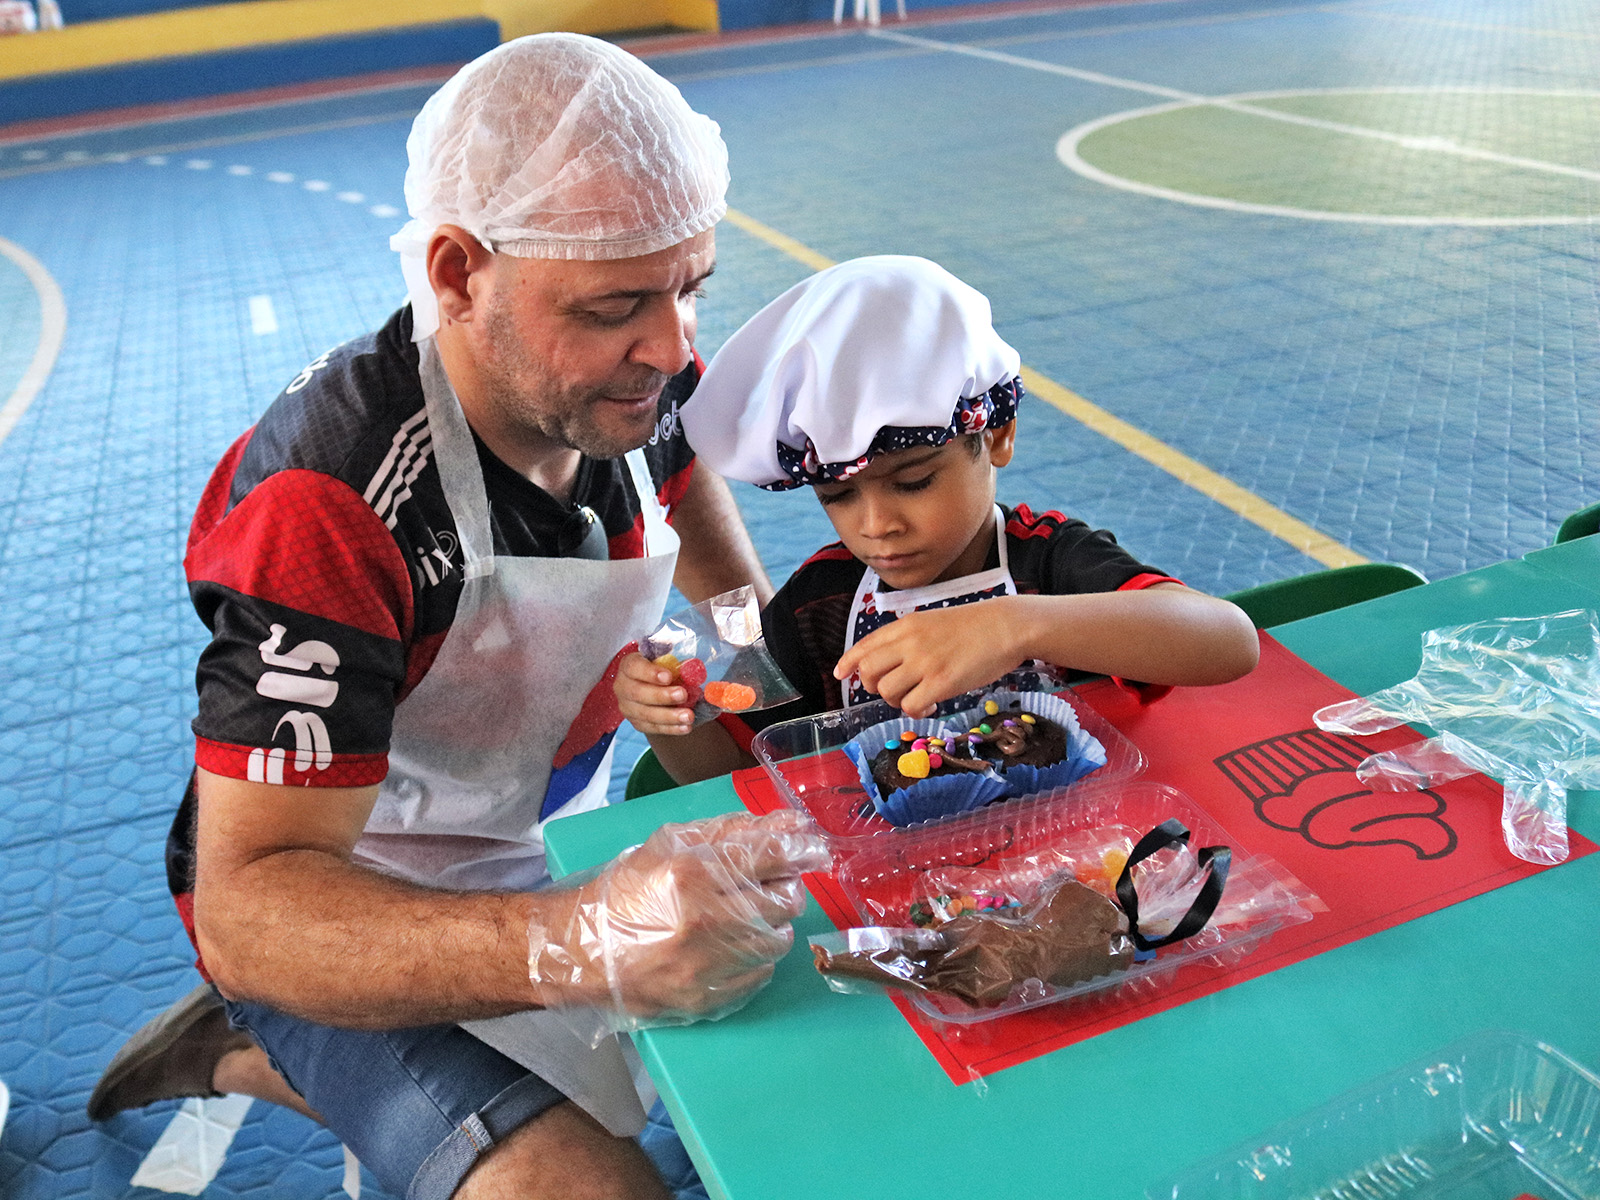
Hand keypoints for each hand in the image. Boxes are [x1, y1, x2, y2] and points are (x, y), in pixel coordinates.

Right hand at [528, 810, 830, 1021]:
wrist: (583, 951)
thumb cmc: (627, 890)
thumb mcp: (670, 844)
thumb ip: (732, 830)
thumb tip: (791, 826)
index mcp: (693, 872)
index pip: (772, 855)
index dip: (801, 850)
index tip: (813, 849)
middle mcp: (706, 919)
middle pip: (786, 899)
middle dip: (785, 887)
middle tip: (770, 884)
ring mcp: (708, 964)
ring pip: (779, 940)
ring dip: (772, 923)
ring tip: (746, 916)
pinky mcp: (708, 998)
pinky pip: (761, 975)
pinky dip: (755, 958)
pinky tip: (731, 946)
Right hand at [614, 651, 694, 735]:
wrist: (653, 686)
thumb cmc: (660, 668)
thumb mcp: (665, 660)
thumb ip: (676, 664)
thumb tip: (692, 670)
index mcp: (628, 665)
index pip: (633, 667)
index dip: (650, 672)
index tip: (668, 676)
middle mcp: (622, 687)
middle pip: (638, 693)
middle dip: (662, 695)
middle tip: (682, 695)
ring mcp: (628, 707)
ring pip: (645, 714)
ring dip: (669, 716)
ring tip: (688, 716)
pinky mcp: (637, 723)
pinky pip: (653, 728)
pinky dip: (671, 728)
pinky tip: (685, 727)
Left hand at [834, 602, 1026, 716]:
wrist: (1006, 625)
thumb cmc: (974, 626)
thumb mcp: (932, 622)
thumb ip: (908, 639)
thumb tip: (889, 662)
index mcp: (905, 626)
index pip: (864, 645)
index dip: (848, 662)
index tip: (841, 674)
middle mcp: (909, 643)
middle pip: (868, 671)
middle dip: (873, 686)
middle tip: (893, 690)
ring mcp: (924, 663)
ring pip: (887, 691)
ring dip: (898, 700)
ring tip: (919, 697)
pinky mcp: (942, 682)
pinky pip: (911, 706)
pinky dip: (917, 711)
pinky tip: (932, 705)